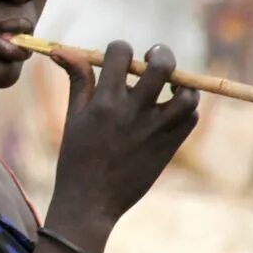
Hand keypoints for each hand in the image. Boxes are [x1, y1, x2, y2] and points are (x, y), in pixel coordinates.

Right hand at [48, 41, 198, 228]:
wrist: (90, 203)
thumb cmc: (76, 159)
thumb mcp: (73, 117)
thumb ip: (77, 80)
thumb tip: (62, 49)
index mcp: (104, 102)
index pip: (121, 53)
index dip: (120, 49)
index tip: (119, 59)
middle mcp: (132, 113)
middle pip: (162, 66)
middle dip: (161, 54)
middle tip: (155, 58)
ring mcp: (154, 130)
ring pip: (187, 94)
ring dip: (182, 84)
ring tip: (171, 86)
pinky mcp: (168, 147)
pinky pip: (191, 118)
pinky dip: (186, 109)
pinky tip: (171, 110)